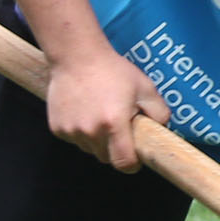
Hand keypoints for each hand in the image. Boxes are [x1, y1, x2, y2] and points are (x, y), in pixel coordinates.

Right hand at [45, 46, 170, 171]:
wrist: (76, 56)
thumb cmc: (113, 70)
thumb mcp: (145, 86)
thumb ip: (160, 112)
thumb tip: (162, 130)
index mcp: (114, 123)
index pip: (123, 163)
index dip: (131, 164)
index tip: (134, 158)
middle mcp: (90, 131)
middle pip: (106, 157)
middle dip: (114, 149)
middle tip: (118, 127)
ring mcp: (71, 131)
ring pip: (89, 149)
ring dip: (96, 140)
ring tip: (99, 114)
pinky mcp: (57, 128)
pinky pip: (74, 139)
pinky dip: (80, 132)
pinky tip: (84, 111)